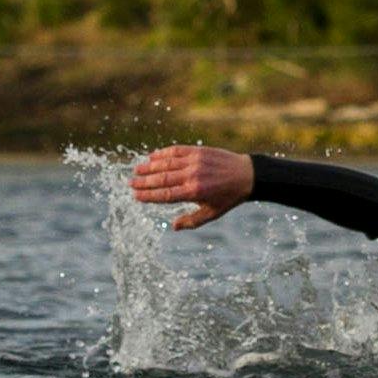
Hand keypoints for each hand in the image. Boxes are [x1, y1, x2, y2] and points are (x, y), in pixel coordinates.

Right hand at [129, 144, 253, 229]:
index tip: (136, 196)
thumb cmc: (228, 197)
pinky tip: (153, 156)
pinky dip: (163, 153)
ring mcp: (195, 161)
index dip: (148, 195)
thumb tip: (173, 226)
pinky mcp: (198, 151)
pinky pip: (176, 151)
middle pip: (162, 179)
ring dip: (150, 166)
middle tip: (131, 183)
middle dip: (144, 181)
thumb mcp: (211, 214)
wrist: (247, 175)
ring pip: (166, 163)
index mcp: (194, 193)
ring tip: (137, 169)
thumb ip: (191, 221)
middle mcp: (192, 176)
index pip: (165, 195)